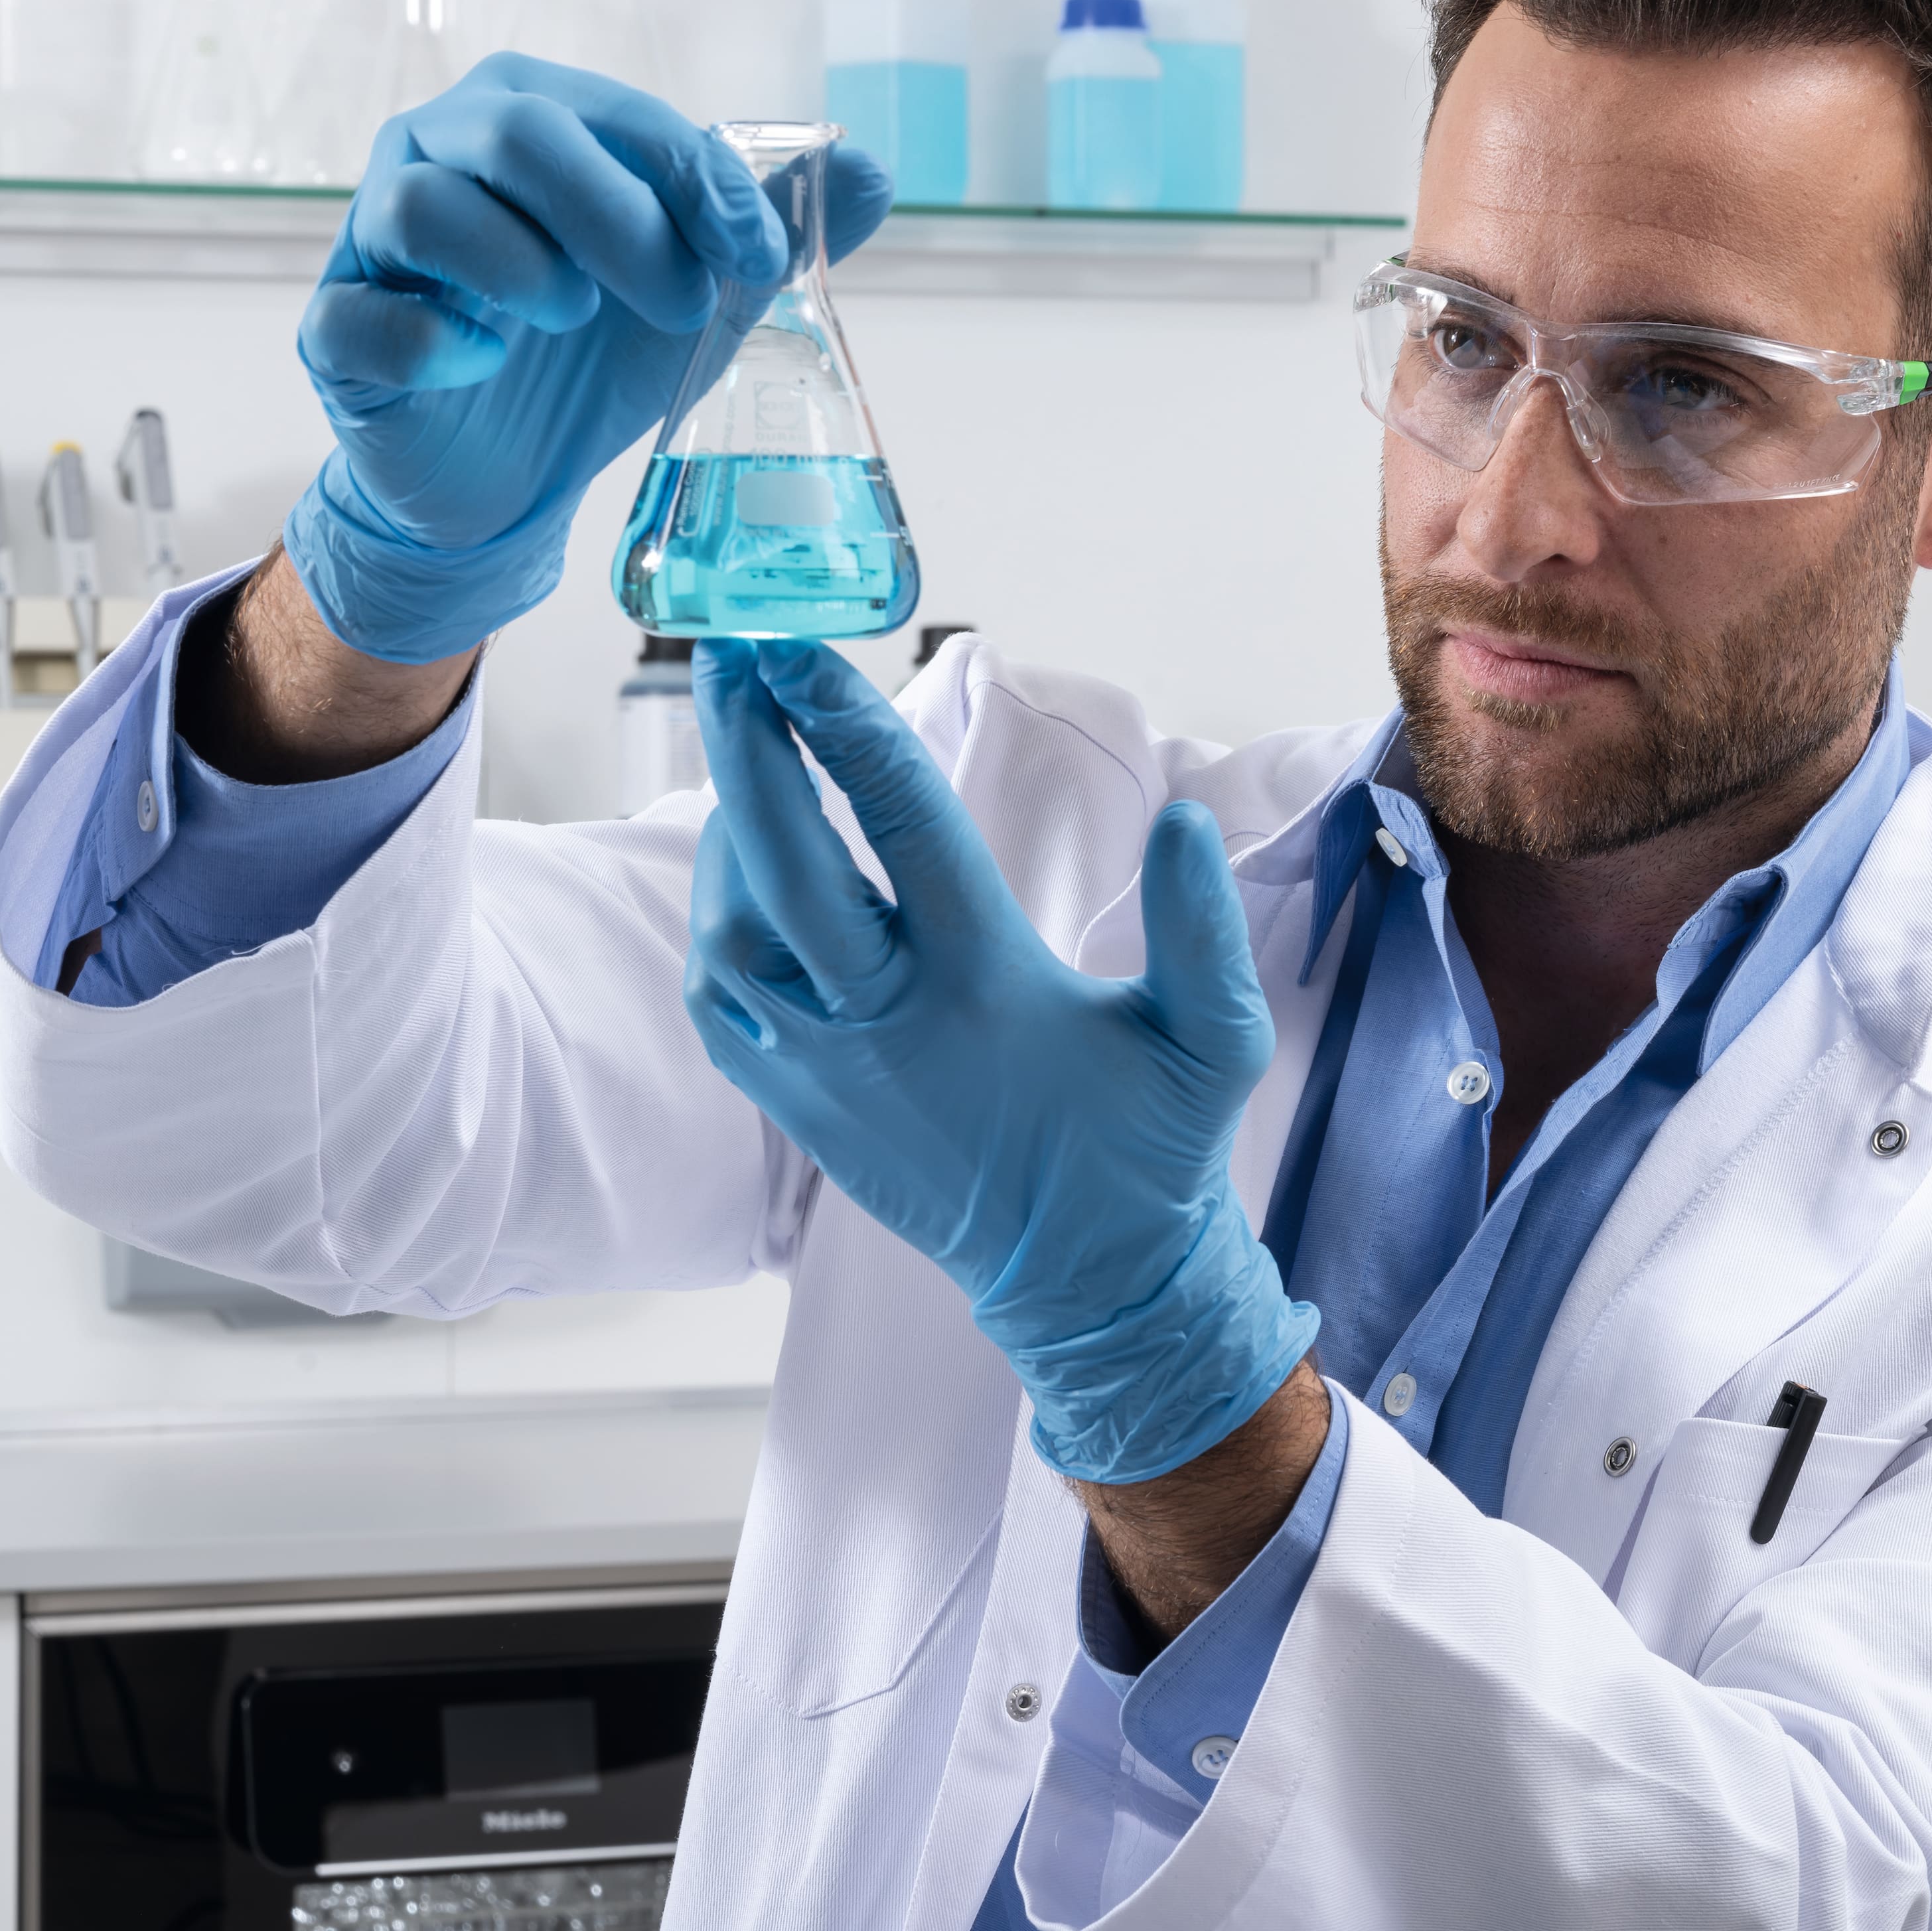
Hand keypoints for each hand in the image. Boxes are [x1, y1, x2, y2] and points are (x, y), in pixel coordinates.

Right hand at [282, 54, 893, 663]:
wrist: (510, 477)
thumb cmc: (596, 357)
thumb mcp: (702, 292)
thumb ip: (775, 229)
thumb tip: (874, 170)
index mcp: (530, 118)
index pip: (622, 117)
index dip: (701, 183)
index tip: (758, 262)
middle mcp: (436, 152)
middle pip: (518, 132)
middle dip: (620, 217)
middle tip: (679, 304)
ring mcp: (372, 239)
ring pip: (424, 204)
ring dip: (522, 264)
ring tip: (575, 318)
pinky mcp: (336, 331)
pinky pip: (362, 317)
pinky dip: (434, 341)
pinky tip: (486, 364)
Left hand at [683, 639, 1318, 1484]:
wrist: (1084, 1281)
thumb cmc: (1149, 1149)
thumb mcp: (1214, 1042)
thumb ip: (1203, 930)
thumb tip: (1186, 821)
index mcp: (984, 987)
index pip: (899, 826)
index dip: (847, 727)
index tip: (802, 648)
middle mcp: (884, 1024)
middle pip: (783, 864)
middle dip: (747, 749)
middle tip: (733, 655)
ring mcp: (822, 1069)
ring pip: (733, 927)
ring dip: (730, 824)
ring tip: (743, 735)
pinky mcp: (791, 1101)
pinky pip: (720, 988)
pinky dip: (717, 908)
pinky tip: (741, 848)